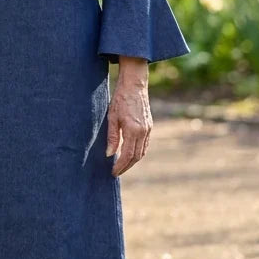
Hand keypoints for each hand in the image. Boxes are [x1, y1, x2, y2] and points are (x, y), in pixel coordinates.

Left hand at [107, 59, 151, 175]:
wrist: (134, 86)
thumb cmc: (119, 99)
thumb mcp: (112, 117)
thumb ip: (112, 137)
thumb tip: (109, 155)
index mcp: (133, 130)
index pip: (127, 155)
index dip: (120, 166)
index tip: (113, 172)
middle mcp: (143, 132)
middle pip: (136, 156)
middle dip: (126, 166)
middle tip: (116, 172)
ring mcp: (148, 130)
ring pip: (142, 152)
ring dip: (133, 161)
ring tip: (122, 166)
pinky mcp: (150, 127)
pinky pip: (145, 145)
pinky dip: (138, 153)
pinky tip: (130, 154)